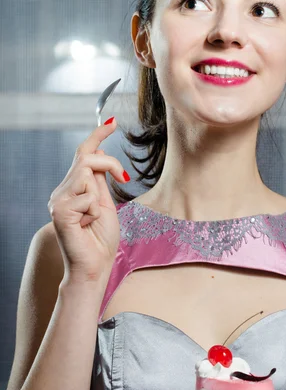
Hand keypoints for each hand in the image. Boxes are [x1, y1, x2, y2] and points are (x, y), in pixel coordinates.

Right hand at [48, 118, 128, 283]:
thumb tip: (99, 154)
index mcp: (72, 189)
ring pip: (87, 175)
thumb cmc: (101, 239)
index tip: (112, 123)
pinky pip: (87, 196)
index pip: (83, 155)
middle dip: (110, 164)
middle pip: (86, 158)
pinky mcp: (60, 211)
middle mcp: (61, 192)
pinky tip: (86, 227)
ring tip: (93, 219)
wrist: (94, 266)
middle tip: (124, 179)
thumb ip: (98, 181)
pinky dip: (95, 212)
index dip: (97, 137)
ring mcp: (58, 200)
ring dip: (99, 198)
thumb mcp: (104, 203)